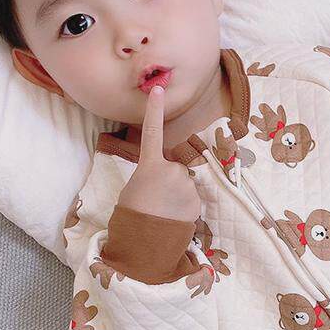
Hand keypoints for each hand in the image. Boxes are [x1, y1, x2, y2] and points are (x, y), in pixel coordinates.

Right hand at [115, 85, 201, 222]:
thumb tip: (167, 179)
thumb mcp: (137, 187)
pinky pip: (192, 198)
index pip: (152, 131)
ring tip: (165, 210)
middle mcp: (171, 170)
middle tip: (157, 198)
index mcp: (150, 165)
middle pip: (175, 168)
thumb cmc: (133, 214)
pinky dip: (185, 206)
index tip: (159, 89)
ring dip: (178, 194)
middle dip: (170, 180)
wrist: (144, 241)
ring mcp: (186, 185)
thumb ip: (154, 175)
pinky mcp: (196, 201)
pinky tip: (174, 216)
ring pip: (185, 184)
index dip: (154, 110)